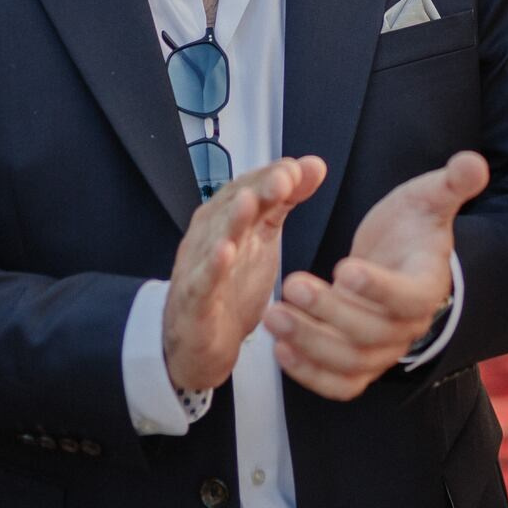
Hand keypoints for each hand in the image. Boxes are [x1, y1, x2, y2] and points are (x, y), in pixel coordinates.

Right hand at [162, 158, 327, 391]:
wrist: (200, 342)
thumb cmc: (232, 285)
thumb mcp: (263, 237)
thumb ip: (284, 201)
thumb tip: (313, 165)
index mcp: (228, 217)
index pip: (249, 186)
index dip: (273, 175)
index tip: (301, 168)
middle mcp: (211, 235)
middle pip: (234, 206)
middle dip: (258, 189)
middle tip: (284, 178)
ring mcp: (200, 266)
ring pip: (216, 237)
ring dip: (233, 219)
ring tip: (249, 202)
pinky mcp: (195, 300)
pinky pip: (202, 281)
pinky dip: (212, 266)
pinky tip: (225, 253)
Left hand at [266, 150, 489, 401]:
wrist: (402, 260)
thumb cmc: (413, 228)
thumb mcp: (429, 199)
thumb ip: (450, 183)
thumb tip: (474, 162)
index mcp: (427, 286)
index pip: (411, 298)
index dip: (380, 288)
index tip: (344, 267)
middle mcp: (407, 326)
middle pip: (372, 334)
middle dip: (328, 312)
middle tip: (291, 285)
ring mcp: (383, 350)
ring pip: (350, 362)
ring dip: (309, 343)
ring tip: (274, 315)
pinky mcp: (360, 364)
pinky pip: (339, 383)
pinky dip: (309, 374)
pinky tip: (279, 349)